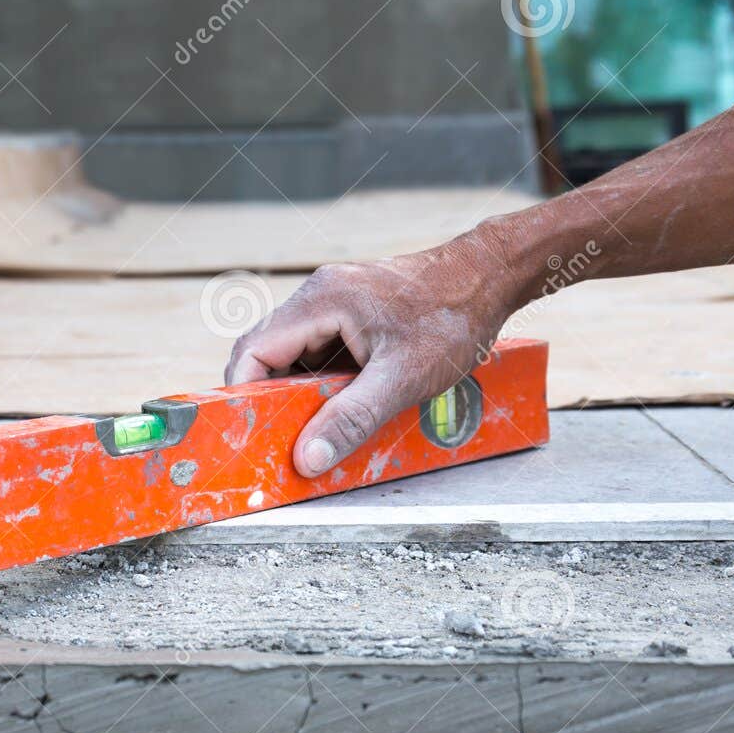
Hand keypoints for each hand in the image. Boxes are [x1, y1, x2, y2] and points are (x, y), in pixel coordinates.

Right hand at [225, 232, 518, 477]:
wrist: (491, 275)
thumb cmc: (452, 319)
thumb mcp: (402, 378)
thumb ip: (350, 419)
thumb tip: (307, 457)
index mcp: (320, 302)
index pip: (253, 350)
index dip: (242, 394)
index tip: (246, 431)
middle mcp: (319, 294)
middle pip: (267, 351)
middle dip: (268, 397)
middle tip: (279, 437)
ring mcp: (334, 299)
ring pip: (293, 352)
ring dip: (297, 390)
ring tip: (314, 425)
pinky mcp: (352, 309)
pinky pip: (318, 347)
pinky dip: (321, 379)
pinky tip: (343, 402)